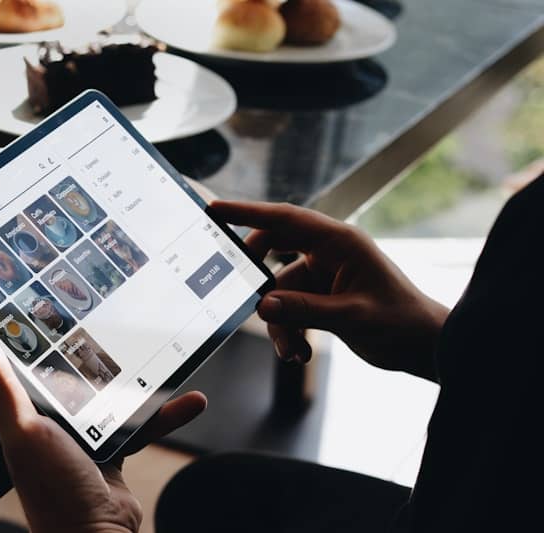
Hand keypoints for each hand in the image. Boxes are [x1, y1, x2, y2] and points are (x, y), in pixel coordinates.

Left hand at [0, 334, 206, 532]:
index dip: (43, 333)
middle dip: (100, 352)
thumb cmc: (53, 489)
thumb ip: (0, 386)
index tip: (60, 302)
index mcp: (27, 413)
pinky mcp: (115, 450)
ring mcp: (86, 437)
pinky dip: (164, 414)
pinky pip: (141, 424)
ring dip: (139, 382)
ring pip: (114, 396)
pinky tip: (189, 401)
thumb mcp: (24, 429)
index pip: (32, 363)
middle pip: (78, 376)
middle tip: (121, 321)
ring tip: (162, 356)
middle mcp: (53, 423)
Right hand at [213, 201, 448, 381]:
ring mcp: (323, 274)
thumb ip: (304, 309)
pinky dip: (290, 331)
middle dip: (259, 282)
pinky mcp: (321, 296)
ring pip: (279, 291)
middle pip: (274, 251)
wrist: (423, 348)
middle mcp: (328, 252)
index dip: (247, 212)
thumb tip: (261, 306)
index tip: (215, 211)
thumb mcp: (351, 317)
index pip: (285, 218)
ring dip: (280, 324)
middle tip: (246, 300)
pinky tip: (301, 352)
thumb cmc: (401, 323)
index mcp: (339, 241)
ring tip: (293, 352)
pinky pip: (290, 308)